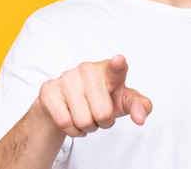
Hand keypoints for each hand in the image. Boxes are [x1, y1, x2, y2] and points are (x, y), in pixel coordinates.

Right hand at [38, 55, 152, 137]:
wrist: (69, 103)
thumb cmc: (102, 99)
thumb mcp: (123, 101)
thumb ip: (139, 106)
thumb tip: (141, 118)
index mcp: (109, 70)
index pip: (116, 68)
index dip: (118, 64)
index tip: (119, 60)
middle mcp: (88, 69)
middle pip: (103, 114)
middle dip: (103, 122)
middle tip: (99, 114)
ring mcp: (67, 77)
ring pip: (83, 120)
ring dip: (87, 127)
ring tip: (86, 115)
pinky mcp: (49, 89)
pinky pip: (64, 122)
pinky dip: (72, 129)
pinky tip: (72, 118)